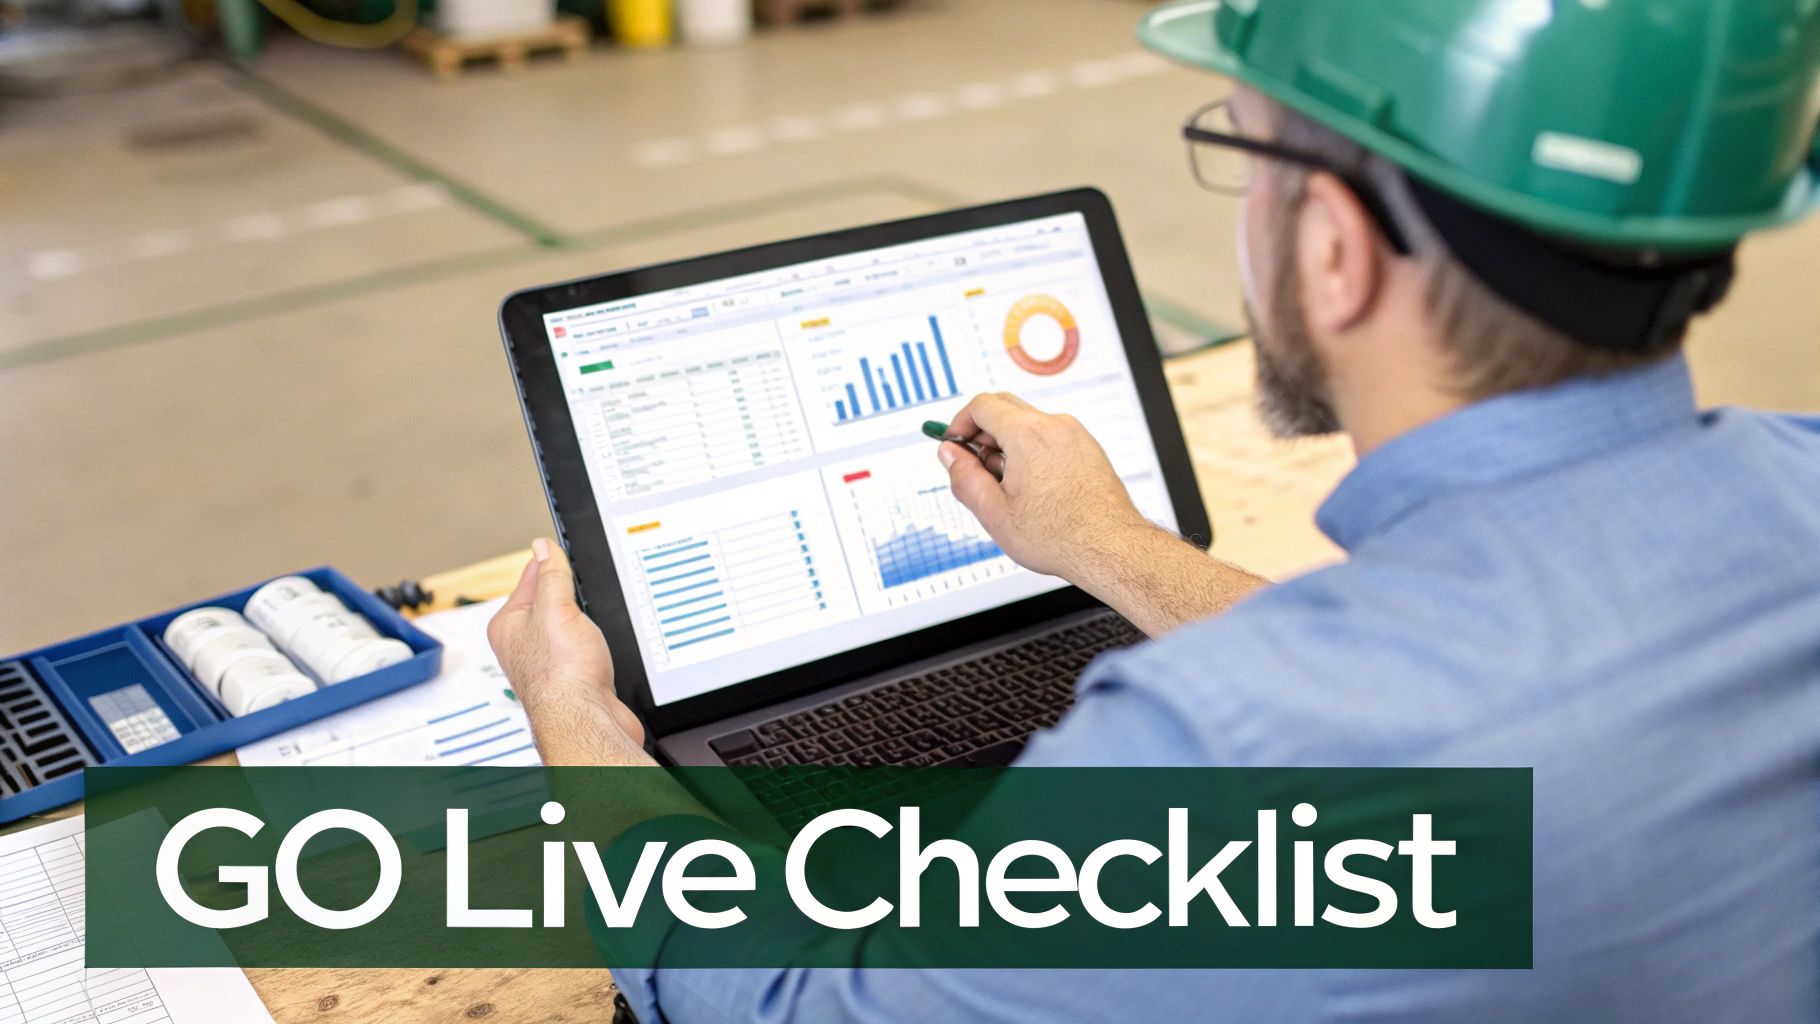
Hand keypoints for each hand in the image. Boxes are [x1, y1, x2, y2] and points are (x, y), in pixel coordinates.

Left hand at [487, 538, 645, 757]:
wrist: (585, 719)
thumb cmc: (561, 674)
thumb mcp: (556, 607)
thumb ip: (551, 575)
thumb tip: (543, 548)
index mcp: (509, 625)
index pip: (528, 580)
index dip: (548, 563)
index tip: (559, 548)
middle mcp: (523, 645)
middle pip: (548, 603)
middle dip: (569, 594)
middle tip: (582, 581)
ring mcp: (548, 662)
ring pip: (567, 626)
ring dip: (583, 621)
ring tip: (591, 615)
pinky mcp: (572, 677)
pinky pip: (582, 647)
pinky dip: (594, 642)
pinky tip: (600, 643)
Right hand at [938, 392, 1151, 579]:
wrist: (1109, 547)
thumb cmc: (1060, 535)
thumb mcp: (994, 512)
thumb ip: (964, 477)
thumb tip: (950, 455)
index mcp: (1027, 434)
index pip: (981, 405)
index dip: (960, 423)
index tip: (954, 444)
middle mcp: (1054, 425)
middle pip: (1006, 408)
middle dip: (983, 432)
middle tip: (975, 464)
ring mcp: (1076, 435)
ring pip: (1029, 424)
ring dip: (1009, 444)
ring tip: (1009, 487)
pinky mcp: (1089, 449)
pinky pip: (1051, 437)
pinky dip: (1034, 451)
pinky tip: (1034, 489)